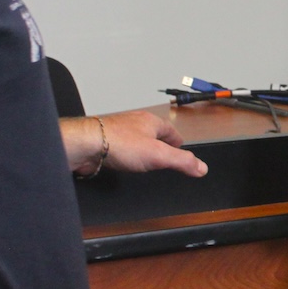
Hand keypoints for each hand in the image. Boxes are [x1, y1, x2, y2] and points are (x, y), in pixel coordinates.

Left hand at [90, 110, 207, 176]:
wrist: (85, 144)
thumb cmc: (117, 142)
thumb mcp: (159, 155)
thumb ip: (182, 161)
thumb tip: (202, 167)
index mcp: (151, 121)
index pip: (170, 130)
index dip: (178, 142)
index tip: (182, 149)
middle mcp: (134, 124)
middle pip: (153, 133)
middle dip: (160, 144)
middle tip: (166, 155)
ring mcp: (119, 132)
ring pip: (135, 140)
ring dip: (142, 149)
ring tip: (148, 160)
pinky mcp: (105, 142)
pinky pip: (121, 148)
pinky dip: (126, 155)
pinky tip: (125, 163)